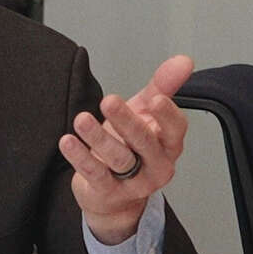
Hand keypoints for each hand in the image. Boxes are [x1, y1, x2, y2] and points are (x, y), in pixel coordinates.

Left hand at [58, 55, 192, 243]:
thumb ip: (162, 86)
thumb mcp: (145, 113)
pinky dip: (80, 157)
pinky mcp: (109, 192)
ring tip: (81, 120)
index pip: (175, 129)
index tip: (156, 98)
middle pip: (144, 142)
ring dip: (98, 138)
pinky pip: (95, 174)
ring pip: (119, 158)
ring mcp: (134, 182)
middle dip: (126, 121)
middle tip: (109, 101)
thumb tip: (184, 60)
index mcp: (168, 144)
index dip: (167, 115)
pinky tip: (68, 141)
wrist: (113, 193)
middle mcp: (156, 164)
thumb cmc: (131, 147)